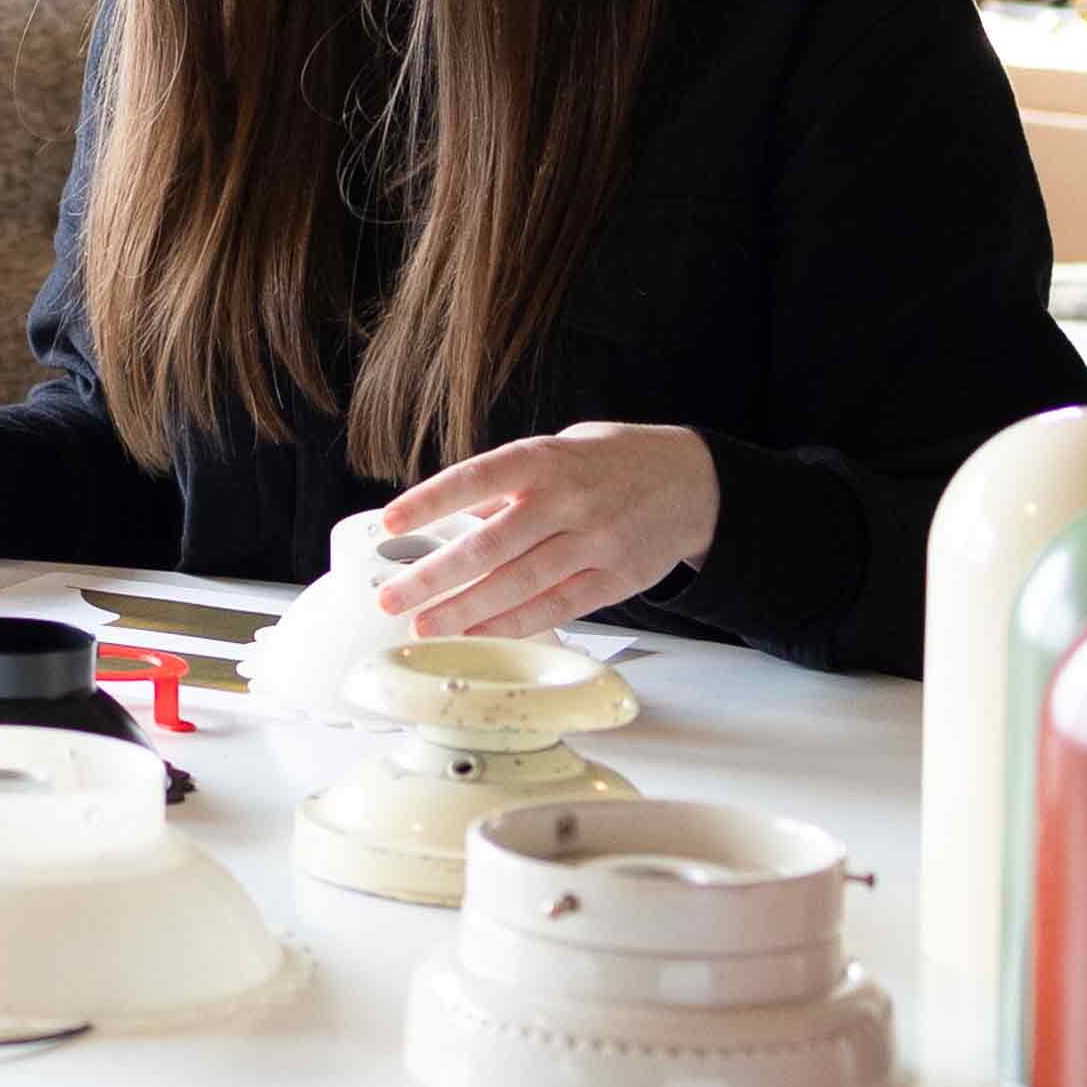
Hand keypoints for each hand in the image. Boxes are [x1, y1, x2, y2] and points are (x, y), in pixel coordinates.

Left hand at [372, 422, 719, 639]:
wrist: (695, 482)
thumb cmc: (611, 464)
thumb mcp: (559, 451)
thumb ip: (510, 486)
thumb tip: (457, 519)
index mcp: (546, 460)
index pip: (477, 479)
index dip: (431, 501)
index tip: (390, 523)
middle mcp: (569, 501)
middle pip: (491, 545)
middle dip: (436, 576)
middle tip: (392, 598)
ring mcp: (596, 542)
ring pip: (521, 583)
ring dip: (467, 611)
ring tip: (425, 627)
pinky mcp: (617, 578)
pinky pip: (559, 606)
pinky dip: (516, 624)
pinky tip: (480, 635)